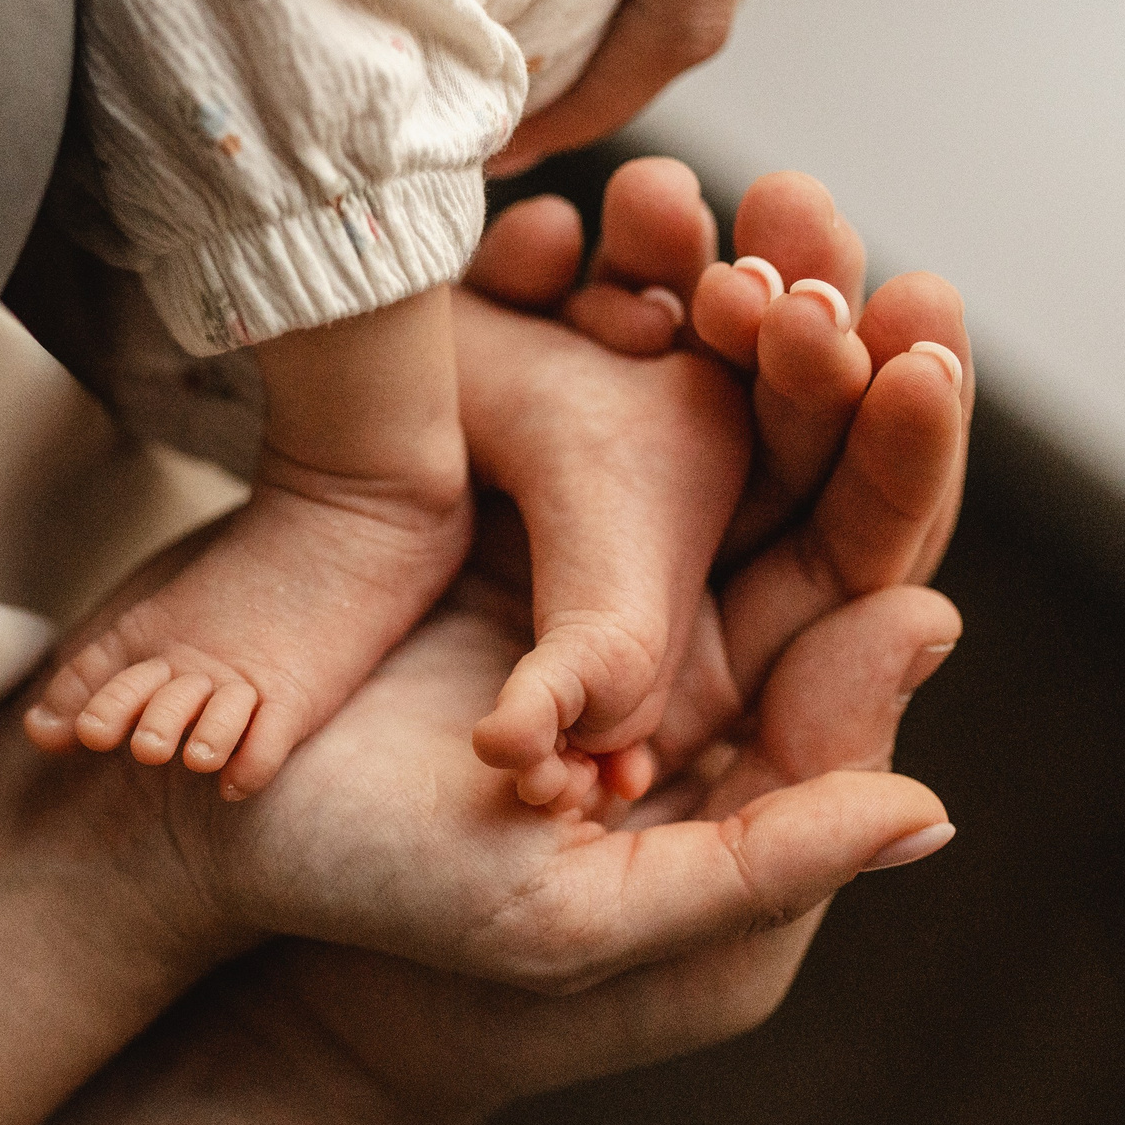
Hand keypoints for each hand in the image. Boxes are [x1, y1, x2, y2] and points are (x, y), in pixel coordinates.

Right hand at [131, 199, 965, 990]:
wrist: (191, 830)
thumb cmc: (385, 902)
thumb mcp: (588, 926)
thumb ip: (764, 872)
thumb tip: (933, 807)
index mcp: (734, 711)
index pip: (855, 567)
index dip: (896, 458)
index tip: (911, 353)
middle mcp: (674, 606)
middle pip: (783, 442)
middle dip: (805, 320)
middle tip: (800, 209)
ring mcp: (570, 525)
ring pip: (669, 374)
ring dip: (686, 272)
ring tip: (670, 199)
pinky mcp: (476, 475)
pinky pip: (548, 354)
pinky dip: (561, 282)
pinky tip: (562, 226)